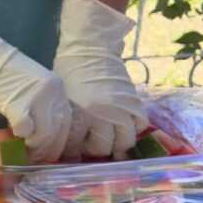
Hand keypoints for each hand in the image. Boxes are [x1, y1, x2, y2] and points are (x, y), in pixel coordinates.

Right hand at [0, 12, 77, 154]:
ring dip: (35, 148)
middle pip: (60, 131)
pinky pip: (25, 131)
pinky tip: (13, 139)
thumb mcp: (30, 87)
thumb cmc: (0, 72)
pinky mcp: (17, 104)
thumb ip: (41, 105)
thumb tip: (41, 131)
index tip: (51, 151)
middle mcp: (53, 93)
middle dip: (49, 150)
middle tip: (37, 158)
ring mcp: (37, 99)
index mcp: (57, 88)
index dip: (61, 141)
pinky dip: (20, 138)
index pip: (68, 122)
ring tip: (25, 153)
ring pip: (46, 135)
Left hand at [53, 0, 144, 158]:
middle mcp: (101, 114)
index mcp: (79, 113)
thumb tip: (65, 140)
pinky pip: (140, 125)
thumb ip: (68, 119)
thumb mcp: (62, 97)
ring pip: (125, 141)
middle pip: (102, 148)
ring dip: (118, 145)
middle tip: (91, 147)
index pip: (76, 146)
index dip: (73, 152)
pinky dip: (134, 130)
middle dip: (95, 151)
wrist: (91, 48)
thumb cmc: (70, 71)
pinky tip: (125, 129)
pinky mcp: (135, 101)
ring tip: (111, 143)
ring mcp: (121, 108)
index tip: (72, 154)